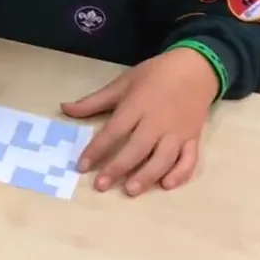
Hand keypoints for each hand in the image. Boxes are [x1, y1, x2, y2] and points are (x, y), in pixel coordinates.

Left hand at [62, 48, 219, 196]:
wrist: (195, 68)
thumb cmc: (154, 75)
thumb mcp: (122, 83)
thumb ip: (94, 101)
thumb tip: (64, 108)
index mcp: (137, 106)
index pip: (113, 131)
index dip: (96, 149)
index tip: (81, 166)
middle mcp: (157, 122)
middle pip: (137, 148)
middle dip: (118, 168)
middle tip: (101, 186)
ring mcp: (178, 132)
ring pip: (163, 158)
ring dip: (147, 176)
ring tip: (131, 190)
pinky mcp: (194, 138)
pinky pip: (189, 159)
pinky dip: (180, 174)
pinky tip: (167, 185)